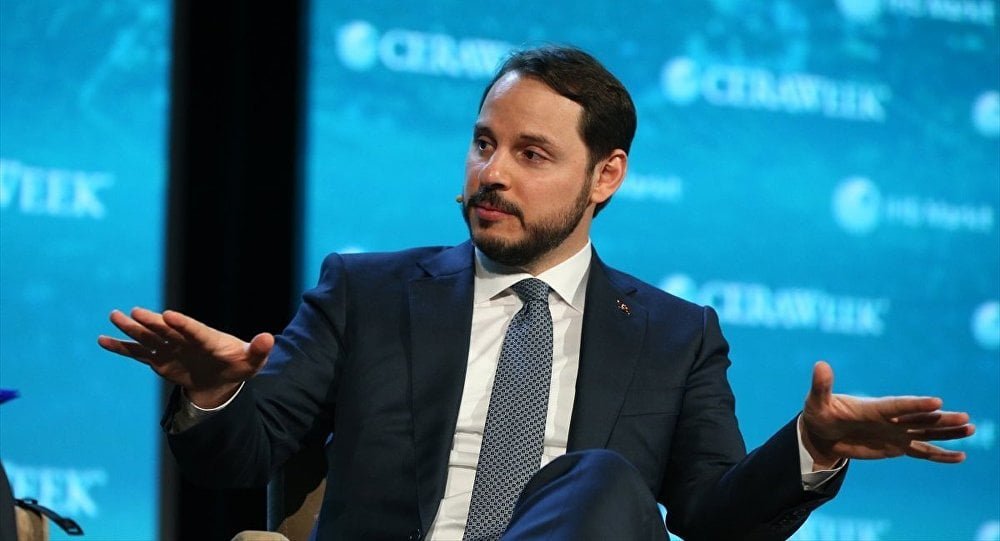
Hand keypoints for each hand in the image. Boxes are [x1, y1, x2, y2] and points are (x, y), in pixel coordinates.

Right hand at [98, 307, 273, 406]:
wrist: (221, 377)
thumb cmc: (238, 365)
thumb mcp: (252, 362)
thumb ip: (258, 350)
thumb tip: (268, 338)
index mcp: (207, 338)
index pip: (194, 330)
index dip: (183, 324)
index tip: (169, 315)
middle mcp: (185, 340)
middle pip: (166, 330)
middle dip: (152, 322)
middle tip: (135, 312)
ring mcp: (170, 349)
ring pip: (148, 338)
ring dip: (132, 329)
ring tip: (114, 316)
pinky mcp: (159, 360)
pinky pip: (137, 353)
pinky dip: (121, 348)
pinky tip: (103, 340)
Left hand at [800, 361, 973, 468]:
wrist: (822, 432)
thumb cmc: (819, 413)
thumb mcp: (816, 402)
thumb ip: (821, 386)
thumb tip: (820, 365)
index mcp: (873, 407)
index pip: (898, 406)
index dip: (915, 405)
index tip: (937, 402)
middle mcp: (889, 419)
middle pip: (919, 419)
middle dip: (941, 420)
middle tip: (964, 417)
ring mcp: (895, 433)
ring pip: (926, 433)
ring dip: (947, 432)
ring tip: (970, 428)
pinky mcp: (896, 447)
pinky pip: (921, 452)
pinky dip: (940, 455)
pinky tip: (960, 457)